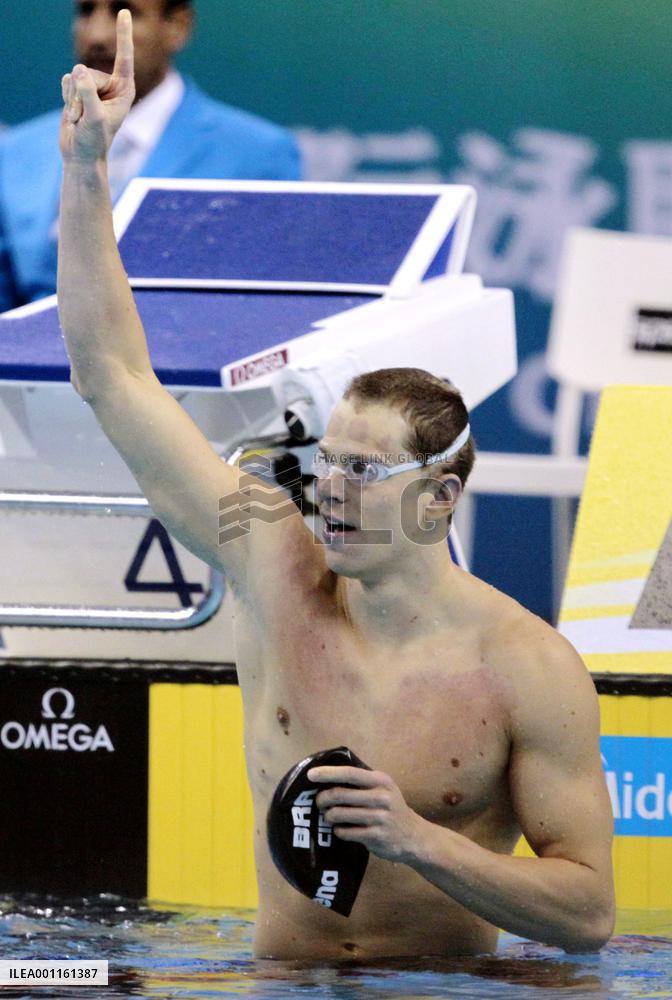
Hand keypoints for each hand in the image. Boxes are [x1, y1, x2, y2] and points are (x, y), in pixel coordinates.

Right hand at [60, 9, 134, 162]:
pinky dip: (66, 98)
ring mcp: (93, 86)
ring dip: (74, 99)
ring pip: (76, 75)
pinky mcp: (78, 89)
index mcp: (124, 90)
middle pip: (89, 71)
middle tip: (87, 117)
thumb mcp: (94, 118)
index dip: (123, 35)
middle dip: (83, 94)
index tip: (124, 12)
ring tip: (81, 118)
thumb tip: (78, 69)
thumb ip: (88, 93)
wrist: (80, 155)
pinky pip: (66, 80)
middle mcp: (110, 85)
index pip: (124, 58)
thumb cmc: (94, 141)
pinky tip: (73, 113)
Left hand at [308, 764, 424, 863]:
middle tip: (319, 803)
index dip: (328, 773)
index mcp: (381, 781)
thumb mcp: (384, 788)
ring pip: (339, 814)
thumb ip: (362, 782)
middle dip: (323, 799)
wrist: (414, 836)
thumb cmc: (392, 808)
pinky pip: (346, 832)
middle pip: (340, 794)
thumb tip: (328, 777)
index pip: (349, 773)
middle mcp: (381, 797)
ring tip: (329, 817)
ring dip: (329, 816)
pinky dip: (339, 831)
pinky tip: (341, 830)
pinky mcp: (375, 836)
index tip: (310, 775)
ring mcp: (379, 818)